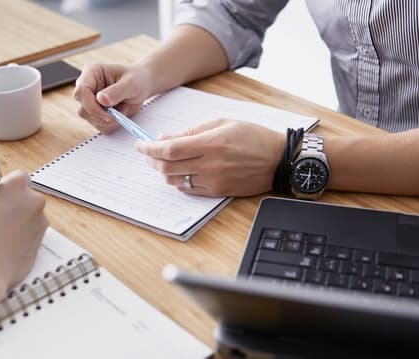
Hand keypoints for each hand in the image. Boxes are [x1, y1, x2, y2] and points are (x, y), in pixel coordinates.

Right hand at [0, 170, 48, 288]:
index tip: (2, 195)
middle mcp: (33, 200)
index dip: (9, 188)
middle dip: (17, 205)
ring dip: (22, 222)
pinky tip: (8, 245)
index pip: (19, 177)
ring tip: (1, 235)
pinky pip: (33, 232)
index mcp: (16, 186)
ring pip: (32, 216)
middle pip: (28, 197)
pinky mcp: (43, 239)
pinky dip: (25, 236)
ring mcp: (41, 220)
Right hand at [74, 63, 152, 133]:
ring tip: (123, 109)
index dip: (91, 106)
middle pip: (83, 109)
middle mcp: (87, 87)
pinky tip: (120, 114)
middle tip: (119, 115)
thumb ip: (116, 91)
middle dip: (102, 116)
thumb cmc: (136, 79)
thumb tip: (101, 99)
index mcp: (92, 73)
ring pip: (90, 119)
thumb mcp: (130, 83)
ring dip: (108, 120)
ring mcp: (89, 101)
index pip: (81, 92)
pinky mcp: (95, 112)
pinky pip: (99, 125)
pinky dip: (111, 124)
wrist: (142, 85)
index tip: (107, 114)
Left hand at [136, 119, 285, 196]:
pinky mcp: (217, 191)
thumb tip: (165, 139)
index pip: (169, 149)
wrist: (278, 160)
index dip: (149, 149)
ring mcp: (213, 180)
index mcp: (210, 143)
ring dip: (163, 172)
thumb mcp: (222, 123)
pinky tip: (179, 172)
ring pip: (175, 180)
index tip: (140, 146)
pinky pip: (189, 190)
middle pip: (167, 167)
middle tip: (147, 154)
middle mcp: (209, 164)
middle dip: (152, 160)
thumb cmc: (253, 137)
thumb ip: (191, 131)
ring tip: (162, 162)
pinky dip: (178, 181)